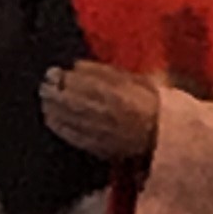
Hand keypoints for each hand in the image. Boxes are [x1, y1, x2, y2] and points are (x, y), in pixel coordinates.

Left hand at [40, 61, 160, 160]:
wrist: (168, 137)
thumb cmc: (155, 105)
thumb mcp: (139, 80)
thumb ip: (107, 72)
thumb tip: (77, 66)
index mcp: (117, 94)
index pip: (81, 84)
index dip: (64, 78)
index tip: (54, 71)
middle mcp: (106, 113)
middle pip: (70, 101)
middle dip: (53, 92)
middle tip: (44, 85)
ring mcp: (102, 132)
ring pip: (69, 119)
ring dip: (52, 108)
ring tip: (44, 101)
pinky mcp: (100, 148)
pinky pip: (74, 137)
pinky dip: (60, 127)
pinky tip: (51, 120)